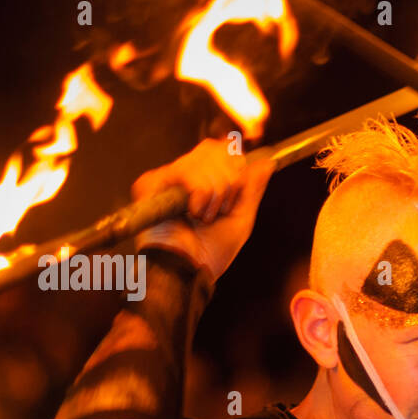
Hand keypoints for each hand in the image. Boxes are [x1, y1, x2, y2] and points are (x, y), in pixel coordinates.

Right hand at [132, 137, 273, 280]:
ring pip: (204, 159)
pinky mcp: (150, 183)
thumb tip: (267, 162)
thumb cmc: (211, 253)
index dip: (236, 166)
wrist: (187, 270)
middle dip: (228, 183)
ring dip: (214, 194)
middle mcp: (183, 175)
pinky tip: (191, 213)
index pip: (223, 149)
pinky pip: (186, 171)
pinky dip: (199, 194)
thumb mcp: (240, 218)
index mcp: (203, 181)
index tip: (234, 194)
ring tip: (202, 217)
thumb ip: (252, 188)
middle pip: (216, 148)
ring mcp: (166, 178)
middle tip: (217, 211)